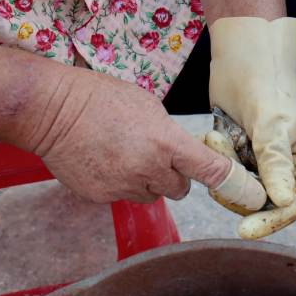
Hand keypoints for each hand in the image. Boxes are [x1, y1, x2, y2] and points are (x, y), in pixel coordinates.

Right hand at [28, 71, 230, 203]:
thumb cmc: (100, 98)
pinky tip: (105, 162)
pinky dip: (120, 184)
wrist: (52, 111)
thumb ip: (170, 134)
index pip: (208, 169)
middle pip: (180, 189)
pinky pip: (124, 196)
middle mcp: (147, 168)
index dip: (228, 180)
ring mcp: (123, 186)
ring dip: (147, 182)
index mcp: (164, 141)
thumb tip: (182, 154)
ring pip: (152, 195)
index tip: (243, 189)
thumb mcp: (148, 106)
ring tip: (124, 156)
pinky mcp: (102, 196)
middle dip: (174, 176)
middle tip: (155, 156)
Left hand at [207, 17, 295, 237]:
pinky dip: (215, 158)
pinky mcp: (238, 148)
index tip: (245, 229)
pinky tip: (213, 134)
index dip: (274, 219)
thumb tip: (284, 201)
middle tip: (220, 178)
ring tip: (216, 139)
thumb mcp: (272, 122)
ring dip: (224, 170)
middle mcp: (285, 161)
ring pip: (240, 186)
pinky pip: (224, 169)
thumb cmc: (266, 81)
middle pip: (265, 200)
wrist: (241, 50)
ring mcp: (259, 156)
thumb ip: (276, 162)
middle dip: (240, 191)